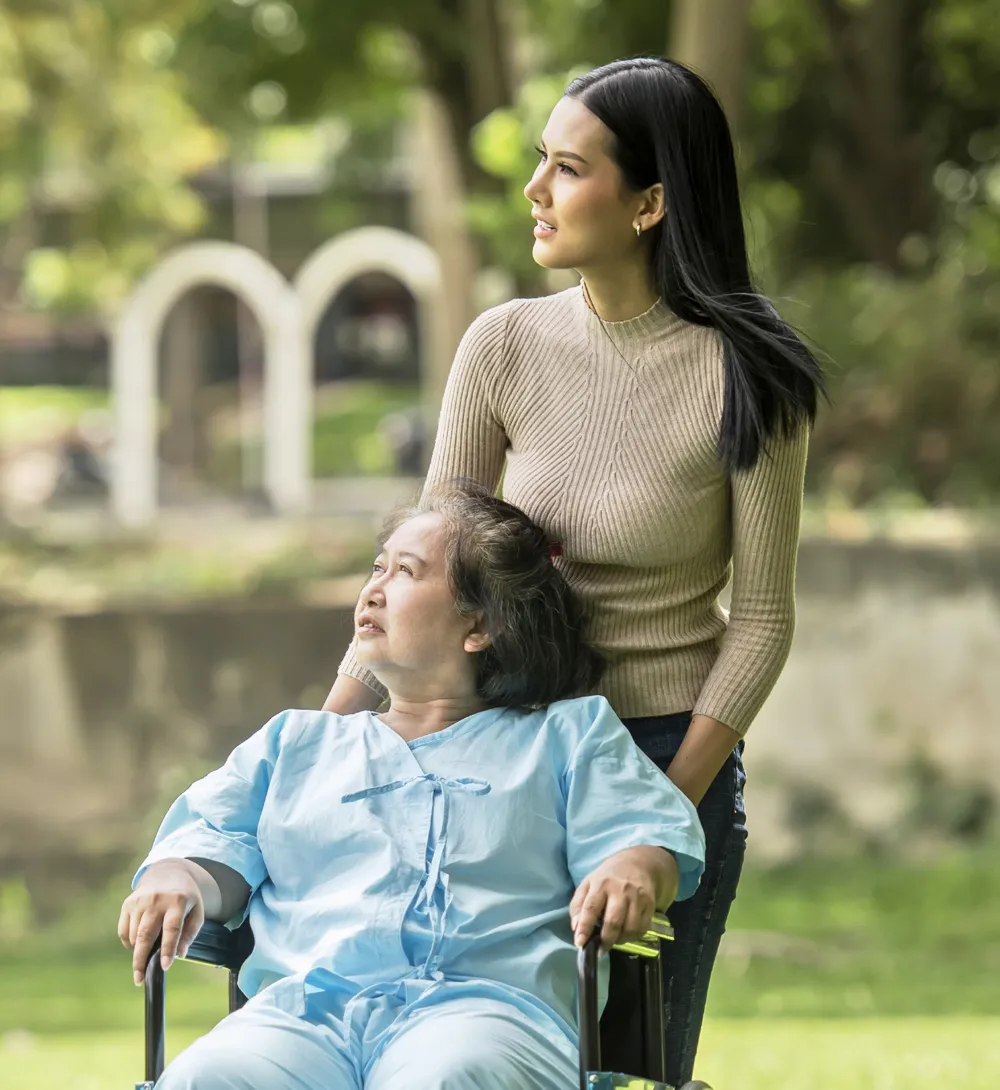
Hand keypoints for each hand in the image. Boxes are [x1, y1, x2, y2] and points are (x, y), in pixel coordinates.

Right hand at [118, 861, 204, 985]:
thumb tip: (180, 955)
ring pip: (134, 935)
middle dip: (141, 960)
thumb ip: (190, 933)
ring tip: (146, 957)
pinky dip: (130, 943)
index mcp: (178, 901)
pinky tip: (138, 944)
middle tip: (139, 979)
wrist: (169, 873)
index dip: (168, 949)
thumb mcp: (196, 911)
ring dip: (138, 952)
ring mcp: (140, 901)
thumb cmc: (185, 898)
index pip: (172, 928)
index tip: (165, 967)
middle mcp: (156, 900)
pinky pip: (124, 931)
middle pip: (146, 935)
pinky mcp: (128, 903)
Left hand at [569, 846, 664, 951]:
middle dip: (606, 940)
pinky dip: (633, 937)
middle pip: (613, 921)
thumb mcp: (588, 883)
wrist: (638, 864)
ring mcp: (637, 897)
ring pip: (630, 928)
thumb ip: (578, 905)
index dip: (584, 927)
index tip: (580, 943)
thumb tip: (576, 928)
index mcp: (601, 884)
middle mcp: (620, 890)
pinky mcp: (650, 904)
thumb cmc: (608, 877)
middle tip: (600, 950)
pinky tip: (626, 934)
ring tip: (614, 941)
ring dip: (620, 941)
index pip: (591, 908)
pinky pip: (642, 928)